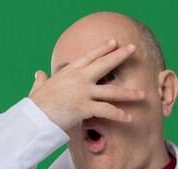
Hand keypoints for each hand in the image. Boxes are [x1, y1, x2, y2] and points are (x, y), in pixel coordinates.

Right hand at [28, 39, 144, 130]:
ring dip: (129, 93)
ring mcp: (84, 92)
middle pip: (105, 64)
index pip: (90, 56)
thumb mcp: (39, 87)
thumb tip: (38, 74)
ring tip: (142, 94)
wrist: (35, 116)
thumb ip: (41, 79)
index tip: (114, 42)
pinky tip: (130, 118)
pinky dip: (119, 115)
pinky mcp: (86, 107)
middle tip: (133, 49)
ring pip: (112, 91)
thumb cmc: (37, 104)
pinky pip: (107, 111)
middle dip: (120, 56)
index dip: (103, 48)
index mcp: (70, 71)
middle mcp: (80, 78)